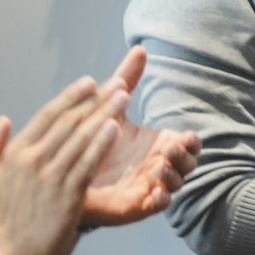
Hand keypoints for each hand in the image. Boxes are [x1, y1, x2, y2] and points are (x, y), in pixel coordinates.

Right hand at [0, 78, 122, 254]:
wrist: (8, 253)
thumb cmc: (4, 217)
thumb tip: (3, 120)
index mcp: (17, 152)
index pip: (48, 115)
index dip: (71, 96)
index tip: (89, 82)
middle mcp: (33, 159)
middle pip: (70, 121)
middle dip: (96, 99)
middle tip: (117, 83)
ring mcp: (50, 177)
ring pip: (81, 138)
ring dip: (104, 114)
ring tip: (123, 96)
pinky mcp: (67, 195)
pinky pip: (87, 163)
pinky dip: (101, 144)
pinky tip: (115, 128)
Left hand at [79, 47, 201, 228]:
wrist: (63, 173)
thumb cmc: (91, 139)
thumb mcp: (109, 107)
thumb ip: (126, 80)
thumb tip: (139, 48)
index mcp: (157, 144)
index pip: (188, 144)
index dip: (192, 143)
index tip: (186, 136)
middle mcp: (158, 165)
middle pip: (188, 164)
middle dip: (184, 158)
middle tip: (168, 148)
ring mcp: (149, 186)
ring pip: (176, 185)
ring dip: (173, 176)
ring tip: (158, 166)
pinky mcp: (135, 205)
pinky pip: (157, 206)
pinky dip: (161, 200)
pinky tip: (155, 192)